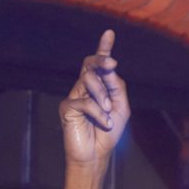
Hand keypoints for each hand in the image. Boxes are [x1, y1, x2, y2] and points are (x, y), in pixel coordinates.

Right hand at [60, 30, 129, 165]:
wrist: (97, 155)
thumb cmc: (109, 133)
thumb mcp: (121, 107)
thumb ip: (117, 87)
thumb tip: (110, 68)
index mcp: (99, 86)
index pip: (99, 64)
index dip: (103, 48)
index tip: (109, 33)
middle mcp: (85, 88)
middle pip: (90, 64)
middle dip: (102, 61)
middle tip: (112, 65)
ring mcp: (74, 96)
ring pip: (87, 79)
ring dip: (102, 94)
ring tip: (108, 111)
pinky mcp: (67, 108)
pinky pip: (83, 101)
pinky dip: (98, 112)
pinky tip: (104, 122)